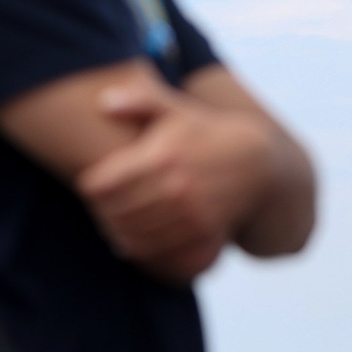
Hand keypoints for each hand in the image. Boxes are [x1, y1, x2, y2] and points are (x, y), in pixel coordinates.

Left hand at [76, 81, 276, 283]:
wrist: (260, 164)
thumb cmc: (209, 134)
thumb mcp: (178, 110)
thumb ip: (141, 101)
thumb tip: (103, 102)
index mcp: (161, 154)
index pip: (102, 185)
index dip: (91, 189)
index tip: (93, 188)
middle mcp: (176, 184)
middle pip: (116, 213)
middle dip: (104, 216)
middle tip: (102, 215)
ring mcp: (192, 211)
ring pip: (136, 235)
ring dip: (121, 235)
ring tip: (116, 231)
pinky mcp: (206, 232)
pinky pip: (162, 249)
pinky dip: (145, 250)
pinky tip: (138, 243)